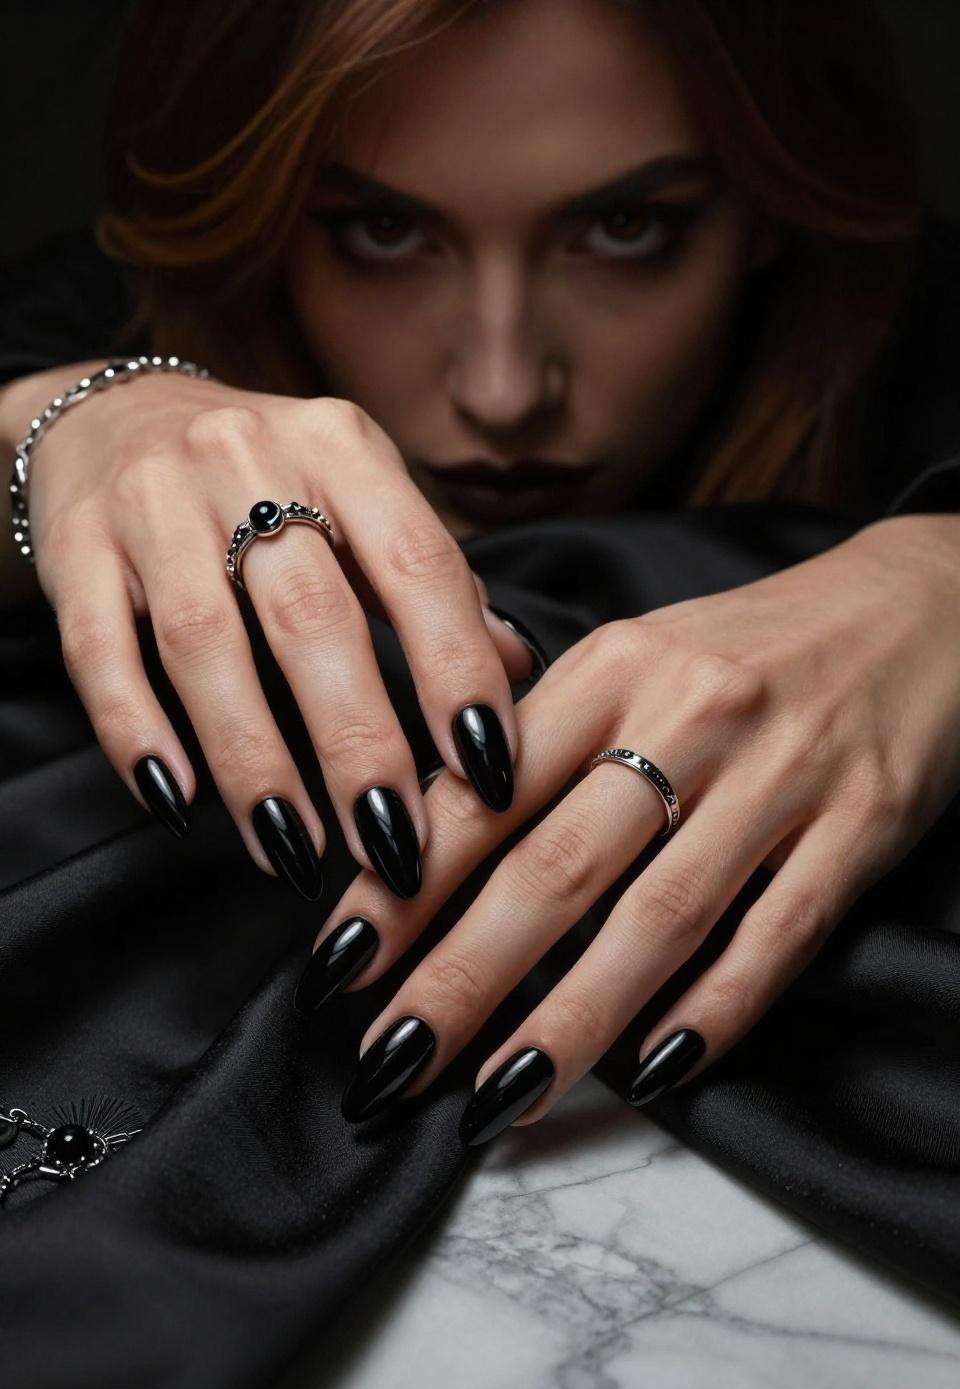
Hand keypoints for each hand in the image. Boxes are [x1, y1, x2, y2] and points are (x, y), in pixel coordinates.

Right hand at [13, 365, 533, 897]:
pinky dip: (136, 731)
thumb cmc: (263, 479)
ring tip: (297, 852)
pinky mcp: (76, 546)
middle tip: (396, 847)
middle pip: (312, 619)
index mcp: (341, 446)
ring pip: (204, 645)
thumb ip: (431, 580)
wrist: (112, 417)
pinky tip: (178, 801)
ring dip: (255, 762)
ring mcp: (152, 500)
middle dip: (360, 745)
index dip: (458, 672)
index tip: (490, 770)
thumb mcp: (359, 495)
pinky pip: (101, 650)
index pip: (419, 564)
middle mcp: (246, 458)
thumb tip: (520, 666)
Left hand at [296, 512, 959, 1138]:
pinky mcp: (861, 826)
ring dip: (570, 1021)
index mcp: (613, 668)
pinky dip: (713, 1011)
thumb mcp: (639, 651)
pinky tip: (652, 1074)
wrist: (921, 606)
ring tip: (494, 1098)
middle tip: (388, 1063)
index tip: (339, 963)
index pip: (486, 790)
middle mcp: (689, 716)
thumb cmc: (751, 645)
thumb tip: (426, 813)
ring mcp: (781, 776)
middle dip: (460, 977)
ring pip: (659, 919)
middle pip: (556, 868)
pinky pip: (775, 936)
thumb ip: (542, 726)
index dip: (405, 885)